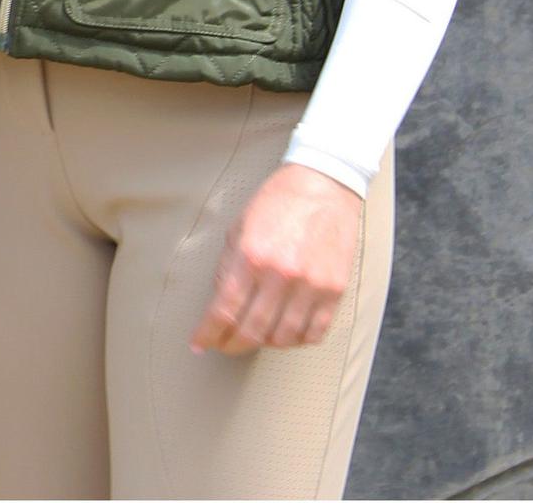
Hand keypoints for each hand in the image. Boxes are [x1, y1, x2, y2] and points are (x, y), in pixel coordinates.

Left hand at [189, 161, 362, 354]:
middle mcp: (281, 275)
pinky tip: (285, 333)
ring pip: (284, 338)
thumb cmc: (277, 202)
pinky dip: (297, 341)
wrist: (324, 185)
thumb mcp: (240, 226)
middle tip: (223, 346)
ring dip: (264, 343)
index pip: (224, 310)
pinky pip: (314, 333)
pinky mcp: (335, 291)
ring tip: (254, 336)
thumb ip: (228, 265)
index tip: (198, 344)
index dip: (208, 333)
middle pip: (252, 331)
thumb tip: (219, 301)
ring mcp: (311, 286)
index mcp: (251, 255)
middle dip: (232, 344)